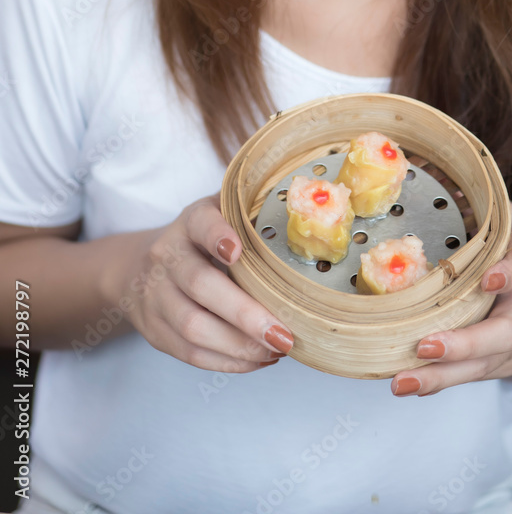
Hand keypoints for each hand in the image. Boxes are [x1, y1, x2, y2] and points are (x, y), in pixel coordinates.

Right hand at [104, 193, 293, 371]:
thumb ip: (250, 216)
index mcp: (189, 223)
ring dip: (240, 345)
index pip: (201, 224)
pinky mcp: (154, 330)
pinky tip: (258, 358)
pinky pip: (190, 353)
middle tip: (283, 334)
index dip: (217, 236)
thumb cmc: (199, 242)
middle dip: (245, 314)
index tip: (238, 250)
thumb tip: (304, 222)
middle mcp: (167, 257)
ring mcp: (155, 296)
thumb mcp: (219, 216)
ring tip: (277, 349)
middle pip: (200, 285)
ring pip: (193, 326)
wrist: (140, 268)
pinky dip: (228, 361)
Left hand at [390, 201, 511, 395]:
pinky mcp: (499, 365)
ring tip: (403, 381)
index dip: (509, 274)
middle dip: (465, 343)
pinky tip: (405, 384)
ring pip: (483, 365)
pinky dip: (438, 382)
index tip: (489, 278)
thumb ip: (481, 205)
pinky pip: (470, 376)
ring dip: (441, 376)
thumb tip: (434, 170)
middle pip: (503, 334)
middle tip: (427, 345)